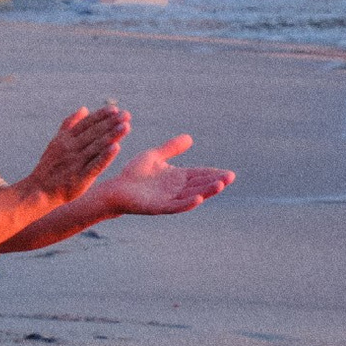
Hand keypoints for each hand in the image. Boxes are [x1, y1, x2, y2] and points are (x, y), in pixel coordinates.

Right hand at [21, 103, 128, 209]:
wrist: (38, 191)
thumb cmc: (49, 166)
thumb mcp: (56, 142)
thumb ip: (69, 125)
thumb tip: (84, 108)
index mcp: (65, 139)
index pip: (85, 124)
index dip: (100, 116)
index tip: (114, 109)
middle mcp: (70, 148)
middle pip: (93, 133)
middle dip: (111, 123)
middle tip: (126, 115)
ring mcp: (75, 163)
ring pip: (96, 147)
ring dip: (111, 136)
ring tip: (125, 126)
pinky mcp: (79, 178)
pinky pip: (94, 166)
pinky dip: (105, 157)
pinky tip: (116, 148)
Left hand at [89, 134, 234, 217]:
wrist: (115, 188)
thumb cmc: (133, 174)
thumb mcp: (155, 156)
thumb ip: (171, 148)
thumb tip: (190, 138)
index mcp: (178, 177)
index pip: (200, 175)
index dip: (214, 174)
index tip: (229, 173)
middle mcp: (176, 190)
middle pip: (200, 185)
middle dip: (215, 182)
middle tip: (230, 177)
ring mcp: (169, 199)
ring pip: (192, 196)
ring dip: (207, 192)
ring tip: (220, 185)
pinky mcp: (158, 207)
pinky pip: (176, 207)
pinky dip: (188, 203)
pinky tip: (198, 199)